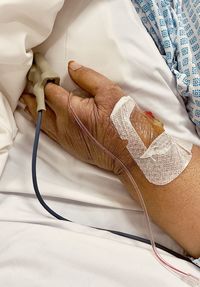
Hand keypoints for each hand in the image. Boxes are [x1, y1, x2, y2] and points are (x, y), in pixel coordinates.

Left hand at [21, 61, 162, 174]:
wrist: (132, 154)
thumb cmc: (124, 122)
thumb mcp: (110, 92)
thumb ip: (88, 77)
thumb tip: (71, 67)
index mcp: (72, 110)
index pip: (49, 90)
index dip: (44, 78)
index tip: (40, 70)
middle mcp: (63, 126)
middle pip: (40, 107)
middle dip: (34, 94)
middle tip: (28, 85)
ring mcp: (65, 138)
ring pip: (42, 122)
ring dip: (34, 109)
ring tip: (28, 99)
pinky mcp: (70, 146)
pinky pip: (49, 133)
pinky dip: (42, 122)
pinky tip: (42, 117)